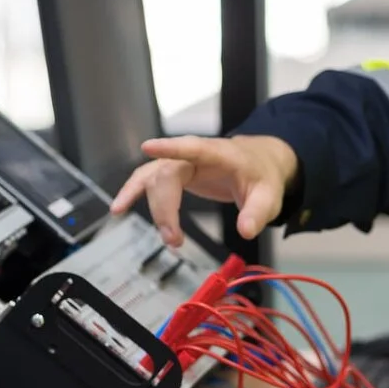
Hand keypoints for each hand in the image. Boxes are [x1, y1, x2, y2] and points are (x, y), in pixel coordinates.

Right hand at [109, 134, 298, 244]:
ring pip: (153, 177)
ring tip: (156, 233)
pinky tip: (119, 208)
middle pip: (168, 173)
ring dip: (149, 205)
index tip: (148, 147)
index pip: (193, 147)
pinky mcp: (174, 173)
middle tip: (174, 240)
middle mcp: (195, 155)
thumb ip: (257, 213)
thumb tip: (246, 231)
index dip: (170, 147)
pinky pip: (148, 180)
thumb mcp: (269, 197)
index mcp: (219, 154)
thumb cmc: (262, 177)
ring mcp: (181, 163)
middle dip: (165, 207)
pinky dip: (133, 192)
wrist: (259, 164)